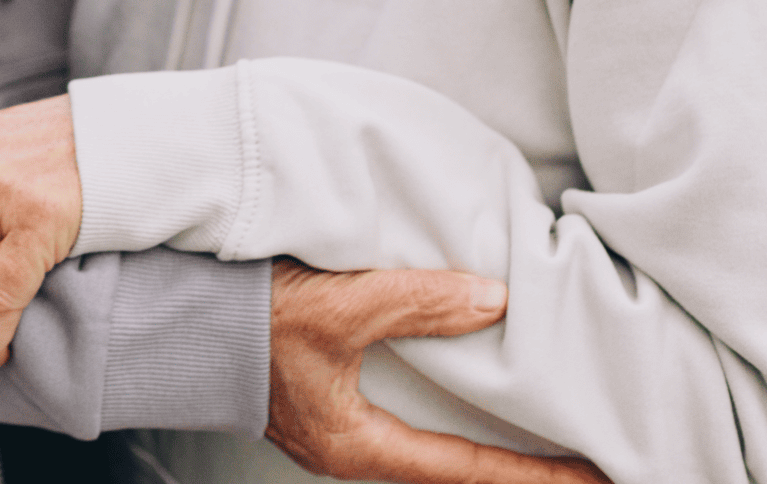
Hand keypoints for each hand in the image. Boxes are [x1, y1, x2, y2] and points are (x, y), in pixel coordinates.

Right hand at [266, 261, 608, 482]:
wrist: (170, 322)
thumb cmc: (242, 324)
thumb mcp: (335, 308)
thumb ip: (414, 303)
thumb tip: (492, 300)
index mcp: (359, 446)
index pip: (468, 472)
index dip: (537, 478)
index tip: (596, 480)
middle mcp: (353, 451)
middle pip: (454, 475)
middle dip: (519, 473)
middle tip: (585, 469)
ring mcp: (338, 432)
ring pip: (429, 452)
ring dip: (482, 451)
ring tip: (539, 442)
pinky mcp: (325, 404)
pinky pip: (405, 424)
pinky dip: (448, 422)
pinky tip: (466, 401)